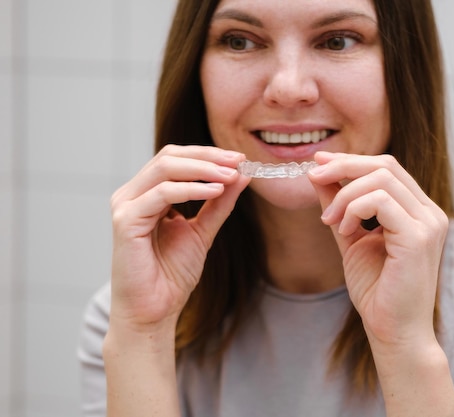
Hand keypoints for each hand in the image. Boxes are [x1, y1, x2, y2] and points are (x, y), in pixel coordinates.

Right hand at [109, 145, 249, 330]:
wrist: (153, 311)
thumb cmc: (171, 275)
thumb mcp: (203, 231)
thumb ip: (219, 203)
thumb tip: (241, 174)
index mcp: (147, 194)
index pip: (176, 158)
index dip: (208, 154)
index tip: (240, 158)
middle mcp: (132, 195)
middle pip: (170, 156)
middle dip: (208, 156)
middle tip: (238, 160)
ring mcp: (126, 205)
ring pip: (165, 168)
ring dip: (203, 169)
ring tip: (231, 175)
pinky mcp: (125, 221)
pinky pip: (161, 194)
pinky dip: (192, 189)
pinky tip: (216, 191)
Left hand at [308, 151, 448, 348]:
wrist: (392, 331)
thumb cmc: (377, 290)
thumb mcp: (351, 237)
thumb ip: (340, 205)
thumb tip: (319, 173)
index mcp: (418, 211)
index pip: (387, 168)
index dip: (351, 160)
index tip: (318, 163)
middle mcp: (429, 213)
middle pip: (386, 165)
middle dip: (343, 165)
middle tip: (313, 176)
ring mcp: (428, 223)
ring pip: (382, 178)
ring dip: (344, 193)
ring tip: (329, 220)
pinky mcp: (419, 237)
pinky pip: (381, 201)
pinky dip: (353, 208)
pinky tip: (343, 228)